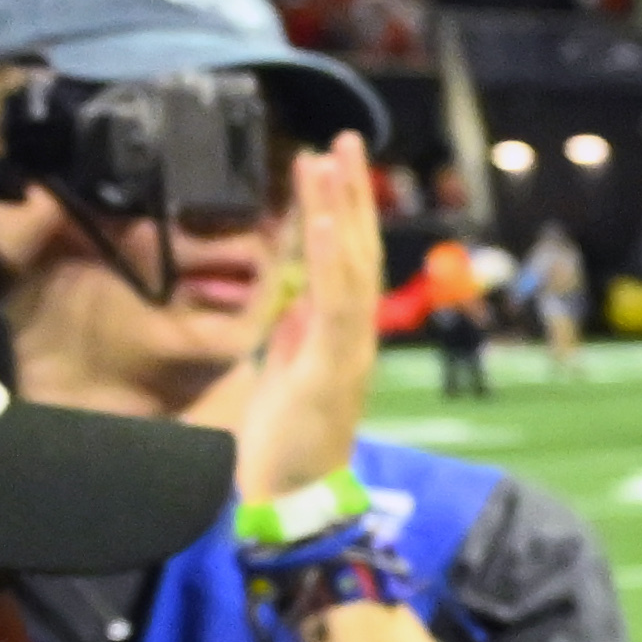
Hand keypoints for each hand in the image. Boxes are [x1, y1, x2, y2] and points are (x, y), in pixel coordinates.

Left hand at [223, 138, 385, 514]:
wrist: (291, 502)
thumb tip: (293, 303)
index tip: (327, 165)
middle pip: (357, 251)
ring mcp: (348, 349)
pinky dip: (334, 258)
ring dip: (342, 209)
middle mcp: (353, 336)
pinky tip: (329, 220)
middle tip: (342, 139)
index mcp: (337, 336)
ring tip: (331, 158)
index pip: (342, 261)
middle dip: (350, 194)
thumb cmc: (284, 448)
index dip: (338, 212)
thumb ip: (292, 338)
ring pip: (351, 266)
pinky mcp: (333, 365)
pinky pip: (336, 303)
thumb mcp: (283, 378)